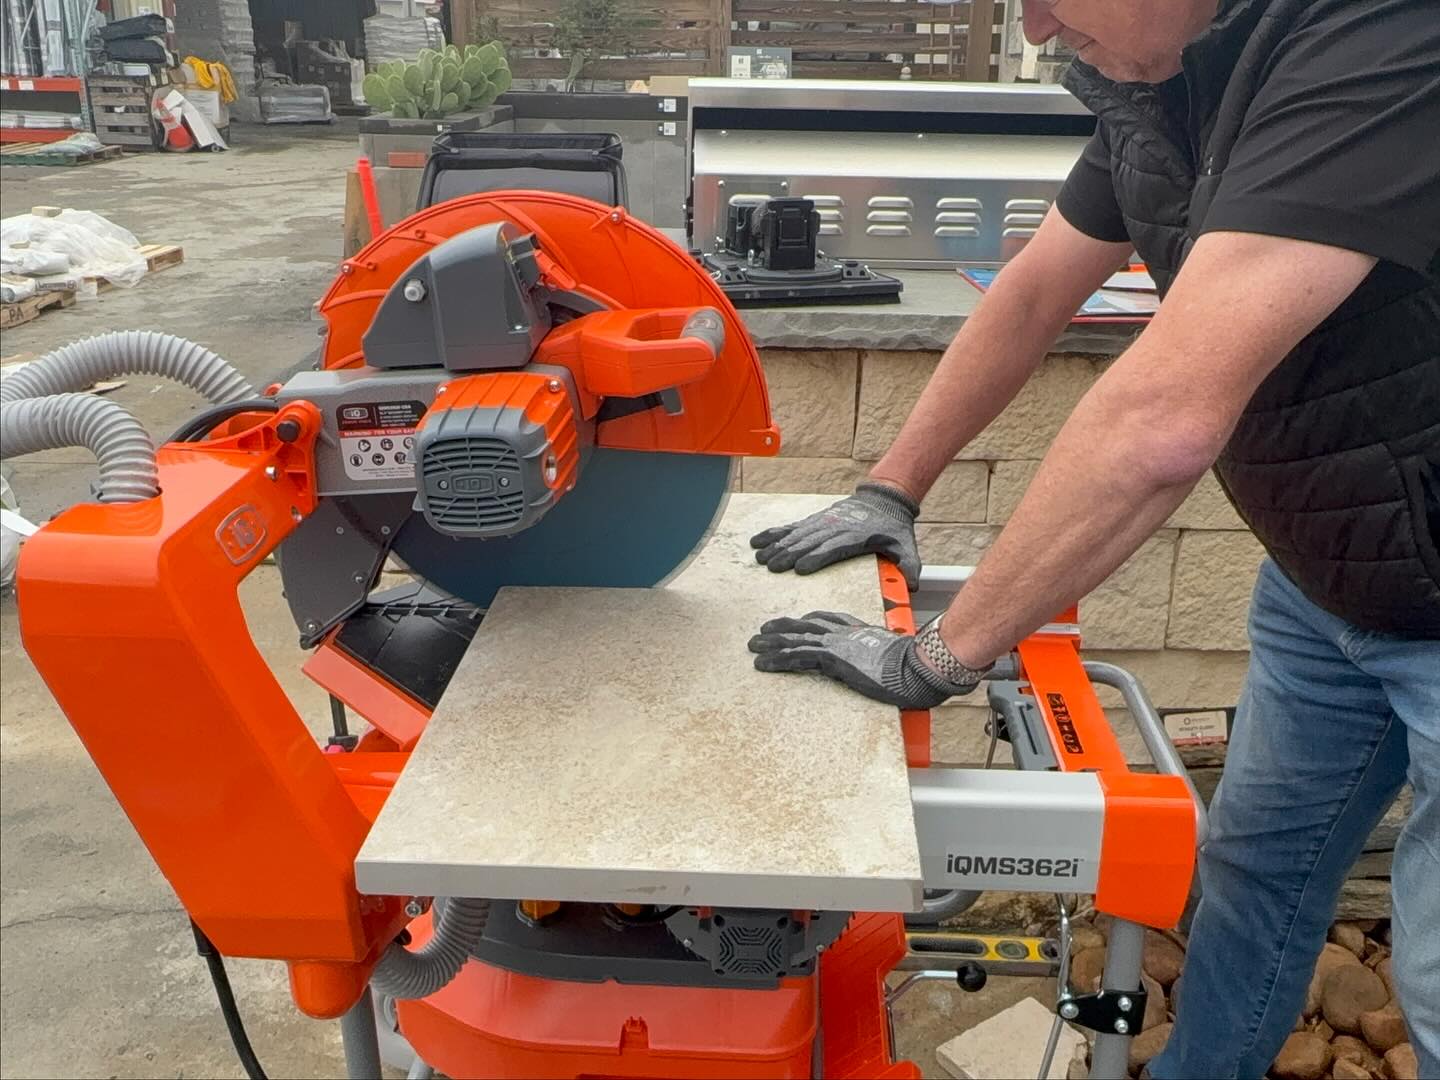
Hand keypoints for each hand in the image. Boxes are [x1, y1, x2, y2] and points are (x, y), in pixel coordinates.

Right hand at [748, 483, 921, 588]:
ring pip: (796, 534)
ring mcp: (822, 522)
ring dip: (777, 545)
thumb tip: (913, 584)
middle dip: (789, 554)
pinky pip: (791, 527)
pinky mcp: (815, 520)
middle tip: (771, 566)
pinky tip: (758, 540)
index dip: (816, 557)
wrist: (884, 499)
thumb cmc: (893, 527)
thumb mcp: (905, 544)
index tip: (799, 567)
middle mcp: (835, 527)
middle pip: (809, 542)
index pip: (832, 547)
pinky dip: (774, 533)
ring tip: (760, 557)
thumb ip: (908, 564)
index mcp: (855, 536)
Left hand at [748, 610, 981, 709]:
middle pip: (806, 625)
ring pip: (794, 639)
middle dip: (783, 626)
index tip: (799, 620)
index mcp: (859, 629)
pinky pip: (795, 657)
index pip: (828, 618)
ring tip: (753, 646)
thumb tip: (890, 669)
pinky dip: (775, 660)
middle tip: (764, 629)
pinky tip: (761, 664)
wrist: (918, 665)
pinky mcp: (830, 658)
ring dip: (770, 643)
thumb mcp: (897, 658)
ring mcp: (836, 643)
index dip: (809, 620)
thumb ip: (885, 659)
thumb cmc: (915, 665)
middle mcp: (844, 632)